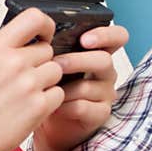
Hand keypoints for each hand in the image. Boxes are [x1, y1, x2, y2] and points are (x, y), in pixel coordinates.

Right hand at [0, 8, 64, 150]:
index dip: (44, 25)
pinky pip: (58, 93)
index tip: (42, 34)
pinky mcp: (39, 107)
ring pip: (55, 71)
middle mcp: (14, 63)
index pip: (33, 18)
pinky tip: (29, 107)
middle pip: (47, 50)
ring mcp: (28, 85)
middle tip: (24, 76)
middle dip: (39, 61)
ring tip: (25, 94)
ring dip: (45, 81)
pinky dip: (49, 100)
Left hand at [33, 24, 129, 150]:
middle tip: (57, 63)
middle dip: (78, 61)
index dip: (105, 35)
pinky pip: (84, 107)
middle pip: (104, 60)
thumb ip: (50, 46)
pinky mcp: (99, 113)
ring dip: (66, 87)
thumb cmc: (46, 86)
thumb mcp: (48, 61)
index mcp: (96, 52)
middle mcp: (104, 71)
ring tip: (47, 88)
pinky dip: (65, 106)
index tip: (85, 38)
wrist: (44, 118)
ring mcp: (104, 93)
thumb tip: (35, 32)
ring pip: (91, 86)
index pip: (117, 36)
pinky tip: (53, 106)